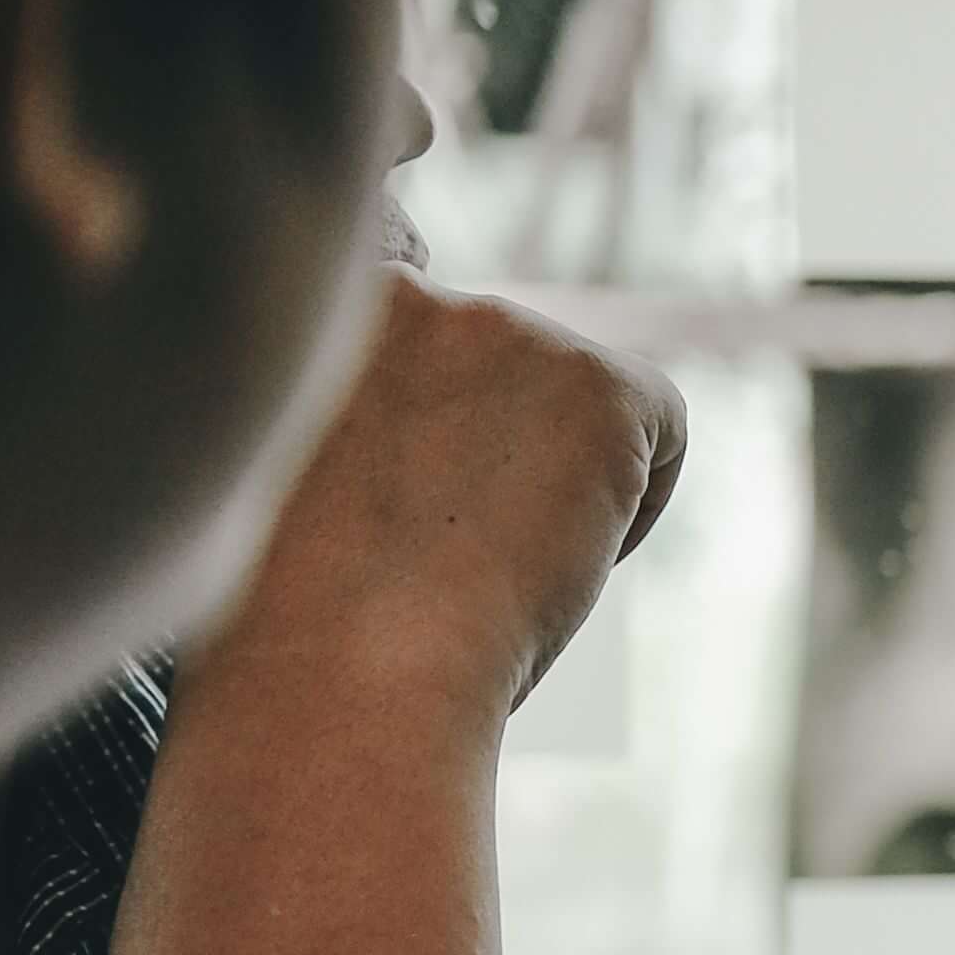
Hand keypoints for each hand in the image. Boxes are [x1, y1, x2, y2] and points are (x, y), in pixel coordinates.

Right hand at [200, 272, 684, 724]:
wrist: (344, 665)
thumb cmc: (296, 613)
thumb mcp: (292, 473)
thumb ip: (350, 415)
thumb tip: (430, 436)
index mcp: (307, 308)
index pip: (405, 299)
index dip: (433, 392)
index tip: (425, 474)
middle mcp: (405, 290)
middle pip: (500, 363)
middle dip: (498, 449)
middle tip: (457, 554)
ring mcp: (503, 328)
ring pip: (578, 399)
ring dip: (557, 479)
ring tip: (490, 569)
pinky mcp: (597, 382)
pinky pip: (661, 422)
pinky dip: (637, 500)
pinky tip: (565, 558)